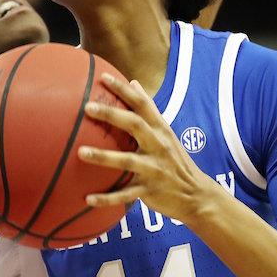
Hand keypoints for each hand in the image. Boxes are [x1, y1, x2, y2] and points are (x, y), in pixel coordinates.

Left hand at [78, 74, 217, 222]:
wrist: (196, 195)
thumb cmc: (175, 160)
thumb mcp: (167, 132)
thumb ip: (150, 110)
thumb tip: (134, 83)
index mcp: (161, 131)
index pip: (142, 104)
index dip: (124, 90)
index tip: (104, 77)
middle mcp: (158, 146)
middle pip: (135, 125)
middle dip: (112, 115)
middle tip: (87, 107)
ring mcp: (154, 169)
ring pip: (127, 161)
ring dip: (103, 157)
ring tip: (80, 152)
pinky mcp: (150, 191)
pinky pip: (125, 194)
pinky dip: (106, 198)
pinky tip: (87, 199)